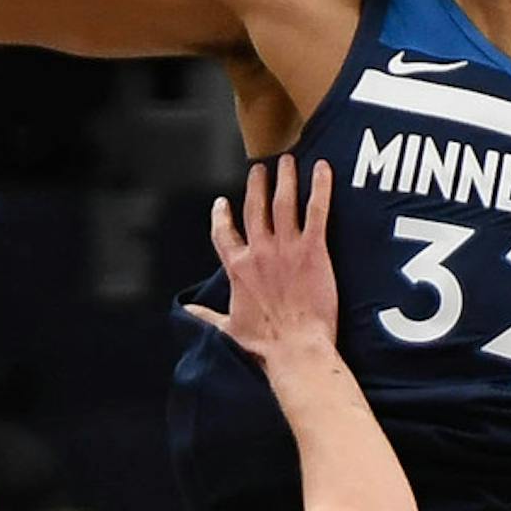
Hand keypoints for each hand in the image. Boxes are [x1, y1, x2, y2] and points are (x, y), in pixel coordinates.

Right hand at [184, 156, 337, 367]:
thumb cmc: (264, 345)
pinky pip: (317, 210)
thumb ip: (207, 315)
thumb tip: (188, 311)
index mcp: (238, 269)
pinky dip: (320, 187)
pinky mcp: (313, 250)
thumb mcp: (228, 329)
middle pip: (255, 208)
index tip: (221, 204)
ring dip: (284, 178)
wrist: (295, 349)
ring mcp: (286, 248)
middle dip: (256, 185)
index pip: (223, 234)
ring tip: (287, 161)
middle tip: (259, 168)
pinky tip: (322, 168)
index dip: (221, 216)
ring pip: (283, 202)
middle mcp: (259, 252)